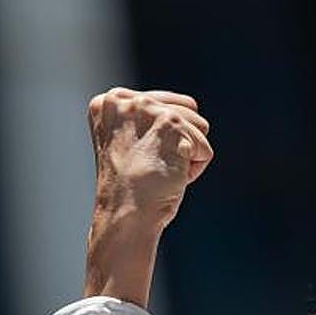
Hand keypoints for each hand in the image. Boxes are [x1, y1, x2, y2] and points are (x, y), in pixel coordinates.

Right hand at [86, 86, 213, 231]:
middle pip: (189, 110)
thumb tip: (190, 106)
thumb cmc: (130, 188)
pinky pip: (205, 149)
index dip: (168, 136)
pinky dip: (195, 170)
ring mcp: (148, 110)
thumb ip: (148, 119)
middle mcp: (126, 100)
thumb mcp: (130, 141)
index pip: (169, 103)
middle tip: (152, 165)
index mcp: (110, 101)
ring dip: (189, 155)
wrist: (125, 214)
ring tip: (160, 171)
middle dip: (181, 143)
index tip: (144, 157)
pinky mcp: (171, 125)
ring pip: (200, 127)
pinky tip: (169, 178)